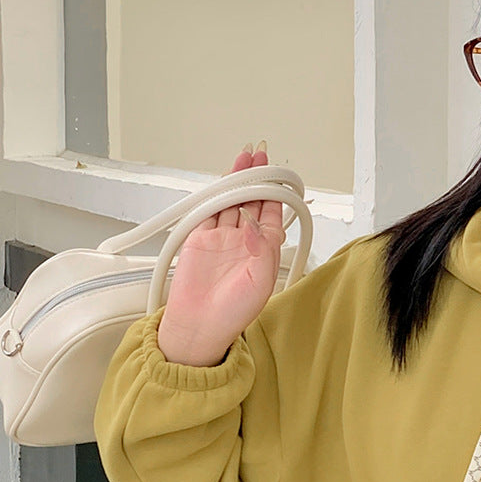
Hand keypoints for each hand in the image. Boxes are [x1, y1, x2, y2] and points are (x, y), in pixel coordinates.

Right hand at [157, 140, 286, 365]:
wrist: (200, 325)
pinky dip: (215, 193)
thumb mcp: (261, 281)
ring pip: (231, 201)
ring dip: (238, 180)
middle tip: (261, 156)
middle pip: (251, 200)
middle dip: (257, 178)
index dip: (276, 193)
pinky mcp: (199, 237)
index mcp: (263, 250)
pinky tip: (223, 179)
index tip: (281, 176)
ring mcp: (221, 237)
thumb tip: (254, 222)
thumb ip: (261, 249)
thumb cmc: (233, 312)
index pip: (272, 213)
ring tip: (245, 159)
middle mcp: (243, 241)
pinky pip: (208, 209)